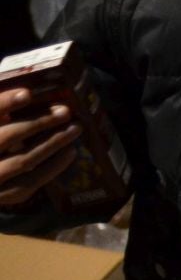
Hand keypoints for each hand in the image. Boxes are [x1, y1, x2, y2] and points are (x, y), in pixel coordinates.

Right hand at [0, 85, 81, 208]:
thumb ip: (3, 104)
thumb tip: (29, 82)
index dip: (4, 102)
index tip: (27, 94)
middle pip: (6, 137)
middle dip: (38, 123)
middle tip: (64, 111)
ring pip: (22, 160)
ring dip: (53, 143)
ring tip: (75, 128)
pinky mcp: (2, 197)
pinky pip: (29, 183)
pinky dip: (53, 167)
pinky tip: (69, 152)